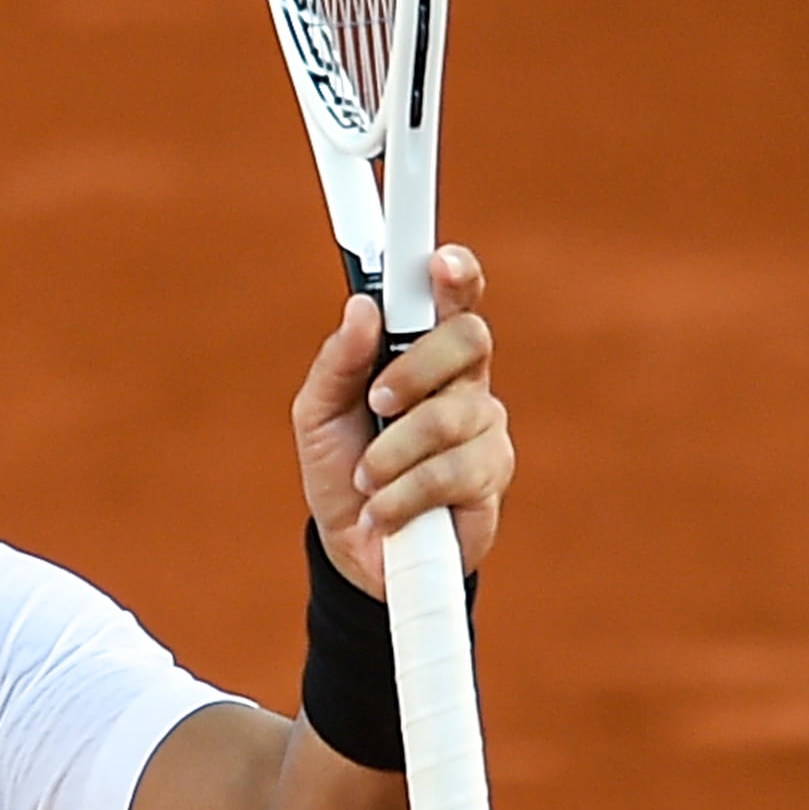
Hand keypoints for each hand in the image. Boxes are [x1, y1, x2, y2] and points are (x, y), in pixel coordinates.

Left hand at [293, 245, 511, 595]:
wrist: (353, 549)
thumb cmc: (342, 468)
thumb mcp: (317, 414)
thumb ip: (337, 361)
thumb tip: (361, 307)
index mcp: (424, 354)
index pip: (453, 300)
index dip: (455, 274)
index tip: (440, 261)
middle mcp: (464, 383)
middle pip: (469, 340)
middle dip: (415, 369)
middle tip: (376, 400)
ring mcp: (484, 429)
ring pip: (450, 416)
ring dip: (391, 453)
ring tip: (366, 480)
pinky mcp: (491, 478)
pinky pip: (451, 473)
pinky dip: (402, 495)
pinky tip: (382, 511)